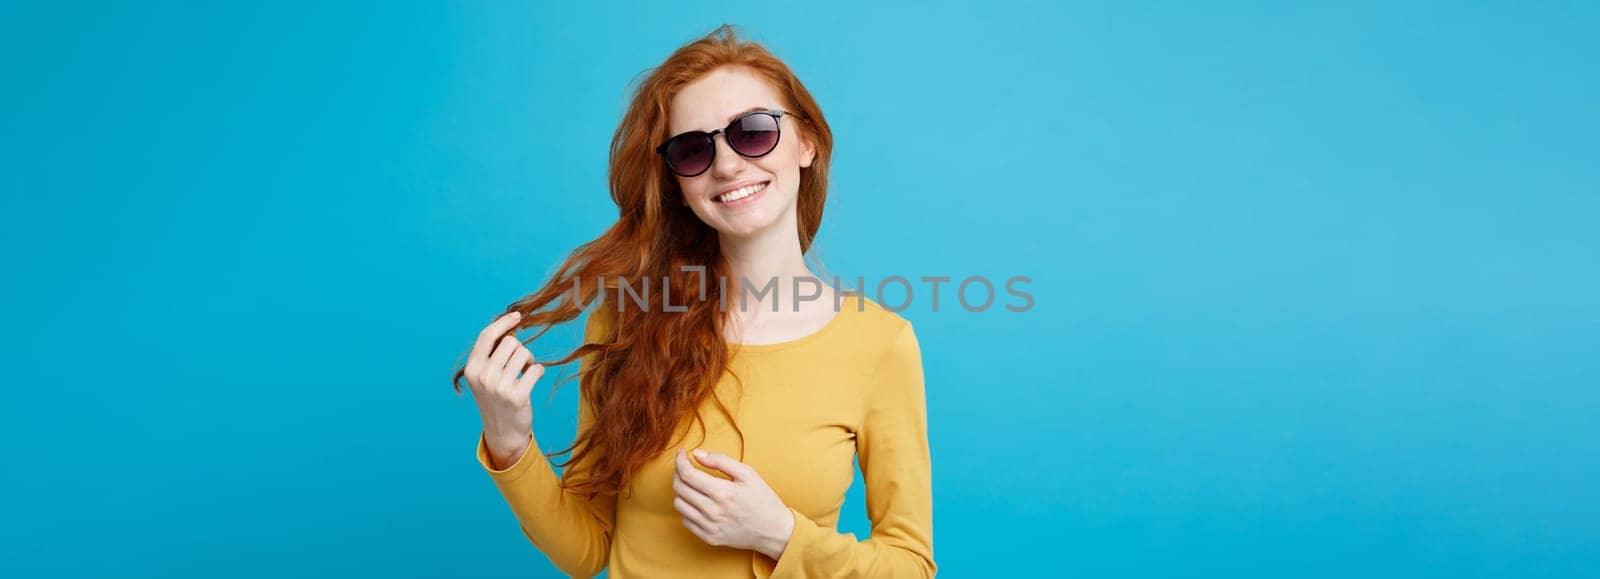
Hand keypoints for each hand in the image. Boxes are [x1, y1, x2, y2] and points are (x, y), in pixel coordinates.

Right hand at [463, 311, 545, 466]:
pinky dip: (538, 371)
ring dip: (529, 360)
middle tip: (520, 364)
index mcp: (472, 369)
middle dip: (520, 349)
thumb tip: (511, 329)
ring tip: (524, 373)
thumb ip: (492, 355)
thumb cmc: (496, 399)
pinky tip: (532, 380)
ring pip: (524, 353)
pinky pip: (536, 369)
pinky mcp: (517, 397)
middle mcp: (483, 377)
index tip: (517, 316)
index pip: (487, 336)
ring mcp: (499, 387)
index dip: (504, 323)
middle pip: (510, 342)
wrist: (502, 432)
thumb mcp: (484, 377)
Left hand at [673, 448, 795, 559]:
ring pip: (679, 504)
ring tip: (692, 484)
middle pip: (679, 488)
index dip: (680, 461)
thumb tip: (697, 454)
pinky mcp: (709, 538)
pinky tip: (698, 502)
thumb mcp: (748, 473)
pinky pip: (686, 520)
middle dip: (678, 472)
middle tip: (686, 466)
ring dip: (681, 491)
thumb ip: (721, 460)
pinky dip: (687, 508)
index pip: (687, 474)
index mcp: (722, 492)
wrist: (774, 531)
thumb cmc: (763, 500)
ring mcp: (710, 527)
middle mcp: (713, 511)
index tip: (682, 454)